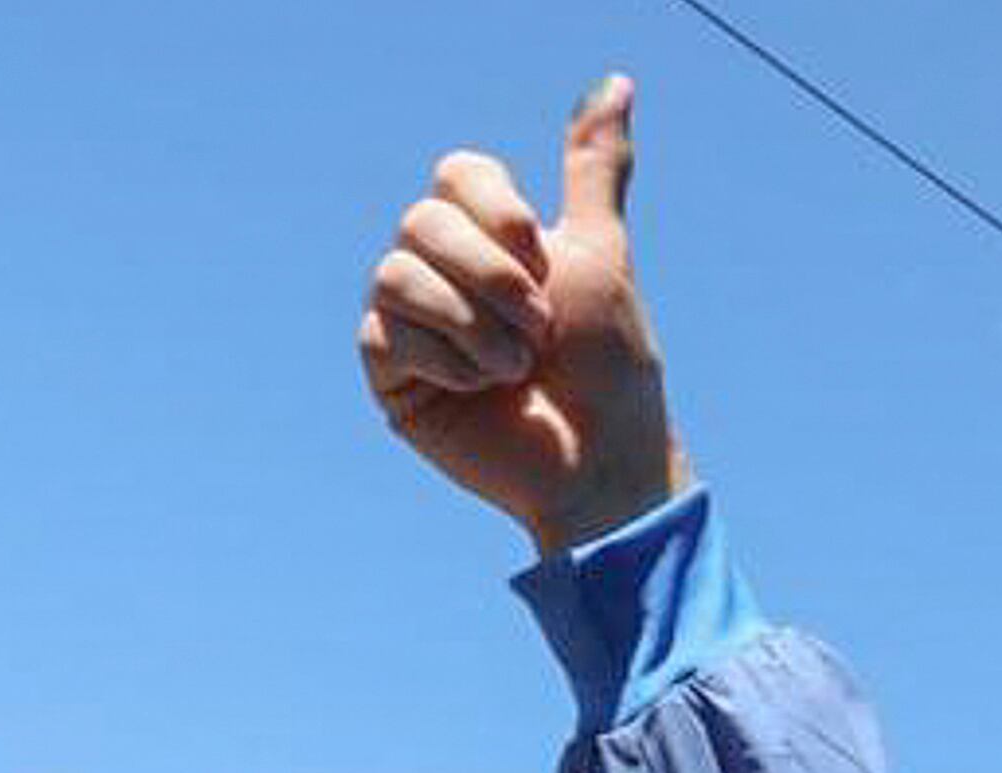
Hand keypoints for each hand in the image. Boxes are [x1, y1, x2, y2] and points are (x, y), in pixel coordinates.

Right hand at [361, 73, 689, 550]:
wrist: (599, 461)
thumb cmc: (609, 369)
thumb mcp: (602, 252)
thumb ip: (592, 170)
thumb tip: (618, 83)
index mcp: (490, 237)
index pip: (457, 174)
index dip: (497, 211)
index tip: (543, 259)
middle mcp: (445, 272)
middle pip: (421, 219)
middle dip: (491, 276)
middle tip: (538, 327)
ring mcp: (412, 323)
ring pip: (396, 273)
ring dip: (472, 323)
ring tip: (514, 367)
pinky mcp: (392, 377)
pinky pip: (382, 333)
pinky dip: (444, 358)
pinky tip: (479, 389)